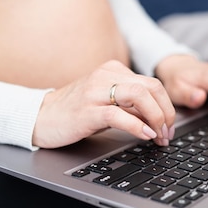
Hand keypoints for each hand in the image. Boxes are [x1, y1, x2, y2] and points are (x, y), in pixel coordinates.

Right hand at [33, 60, 175, 148]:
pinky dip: (137, 126)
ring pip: (140, 96)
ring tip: (158, 136)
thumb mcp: (106, 102)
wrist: (39, 117)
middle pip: (152, 87)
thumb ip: (130, 105)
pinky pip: (119, 115)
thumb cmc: (74, 112)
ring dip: (156, 118)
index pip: (153, 84)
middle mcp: (105, 76)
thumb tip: (159, 119)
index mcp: (113, 70)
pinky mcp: (87, 111)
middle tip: (167, 135)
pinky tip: (144, 136)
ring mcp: (95, 92)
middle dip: (166, 113)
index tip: (169, 128)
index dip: (167, 107)